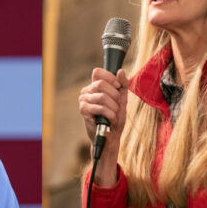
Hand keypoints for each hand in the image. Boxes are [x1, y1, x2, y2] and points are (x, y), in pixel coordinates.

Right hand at [78, 68, 128, 185]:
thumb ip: (123, 84)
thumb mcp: (122, 99)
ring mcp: (83, 100)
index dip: (110, 77)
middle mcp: (86, 91)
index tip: (118, 87)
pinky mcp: (83, 111)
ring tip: (114, 115)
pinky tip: (111, 120)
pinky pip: (99, 107)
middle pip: (101, 84)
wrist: (111, 136)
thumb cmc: (115, 118)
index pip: (97, 72)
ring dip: (113, 107)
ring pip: (102, 96)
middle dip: (114, 96)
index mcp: (94, 86)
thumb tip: (120, 71)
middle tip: (117, 106)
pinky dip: (109, 114)